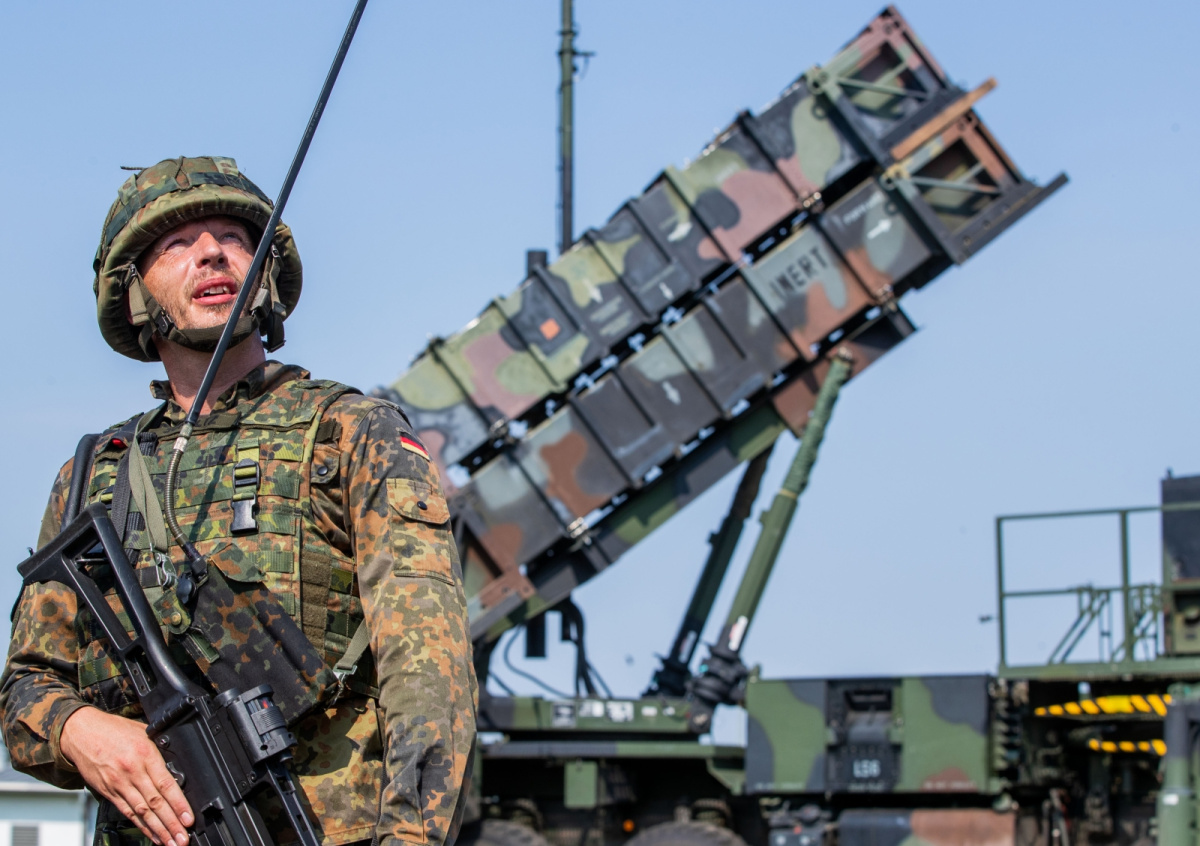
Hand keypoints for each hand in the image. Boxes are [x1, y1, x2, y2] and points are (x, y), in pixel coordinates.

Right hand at [60, 707, 193, 845]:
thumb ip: (160, 749)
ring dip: (158, 830)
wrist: (81, 732)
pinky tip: (152, 835)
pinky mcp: (108, 792)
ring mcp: (119, 784)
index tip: (188, 818)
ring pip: (142, 812)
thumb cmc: (114, 729)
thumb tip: (180, 766)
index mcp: (145, 754)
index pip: (166, 785)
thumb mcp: (144, 731)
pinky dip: (141, 826)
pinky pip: (127, 812)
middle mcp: (132, 771)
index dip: (178, 804)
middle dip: (171, 823)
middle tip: (183, 838)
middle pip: (155, 803)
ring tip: (170, 842)